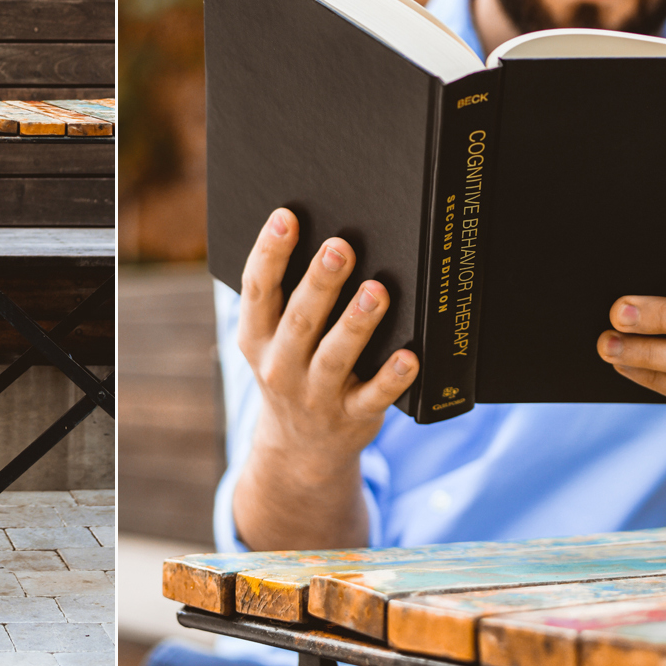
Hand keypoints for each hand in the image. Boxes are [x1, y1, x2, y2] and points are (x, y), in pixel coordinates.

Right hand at [230, 208, 418, 549]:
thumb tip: (322, 235)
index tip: (286, 216)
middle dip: (320, 282)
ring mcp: (315, 395)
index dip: (269, 252)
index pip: (257, 290)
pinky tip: (410, 357)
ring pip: (335, 356)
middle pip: (300, 319)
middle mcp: (280, 366)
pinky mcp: (351, 417)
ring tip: (376, 290)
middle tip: (340, 246)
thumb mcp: (271, 339)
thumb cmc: (294, 367)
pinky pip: (374, 397)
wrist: (299, 448)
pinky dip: (392, 378)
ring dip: (355, 323)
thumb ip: (286, 297)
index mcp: (255, 337)